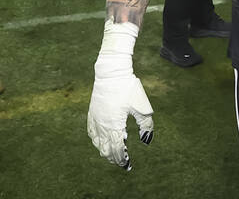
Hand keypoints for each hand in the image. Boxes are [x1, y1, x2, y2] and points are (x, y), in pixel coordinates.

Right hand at [88, 21, 153, 169]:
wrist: (111, 73)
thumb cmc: (129, 89)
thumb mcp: (142, 107)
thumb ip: (146, 125)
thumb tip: (146, 140)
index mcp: (114, 126)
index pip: (117, 149)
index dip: (122, 159)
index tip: (128, 165)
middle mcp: (102, 126)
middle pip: (106, 149)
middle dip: (114, 157)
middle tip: (122, 163)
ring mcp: (95, 120)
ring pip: (97, 143)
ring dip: (105, 151)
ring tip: (112, 155)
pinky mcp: (91, 114)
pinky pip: (91, 133)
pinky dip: (96, 141)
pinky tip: (100, 143)